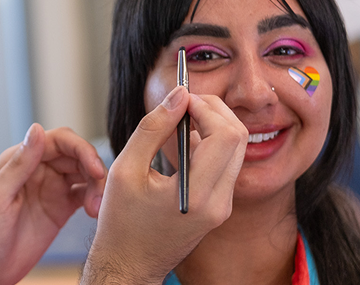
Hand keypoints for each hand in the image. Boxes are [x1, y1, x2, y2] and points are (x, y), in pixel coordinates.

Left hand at [0, 124, 106, 284]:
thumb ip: (19, 164)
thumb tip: (37, 129)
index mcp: (21, 159)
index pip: (59, 141)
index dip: (81, 149)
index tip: (95, 169)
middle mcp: (39, 169)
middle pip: (77, 156)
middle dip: (94, 170)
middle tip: (101, 195)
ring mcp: (52, 188)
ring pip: (85, 174)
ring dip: (98, 186)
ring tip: (96, 209)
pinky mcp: (61, 208)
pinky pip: (85, 195)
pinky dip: (96, 199)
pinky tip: (97, 212)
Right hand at [81, 87, 246, 284]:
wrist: (129, 265)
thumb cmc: (120, 222)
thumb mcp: (125, 169)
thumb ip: (153, 128)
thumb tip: (178, 95)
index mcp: (197, 194)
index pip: (226, 136)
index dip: (206, 107)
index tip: (181, 98)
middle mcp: (219, 202)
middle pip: (238, 138)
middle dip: (213, 110)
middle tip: (183, 102)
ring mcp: (223, 207)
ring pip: (236, 149)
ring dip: (214, 125)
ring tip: (181, 118)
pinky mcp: (220, 207)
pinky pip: (226, 164)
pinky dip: (211, 143)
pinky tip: (185, 140)